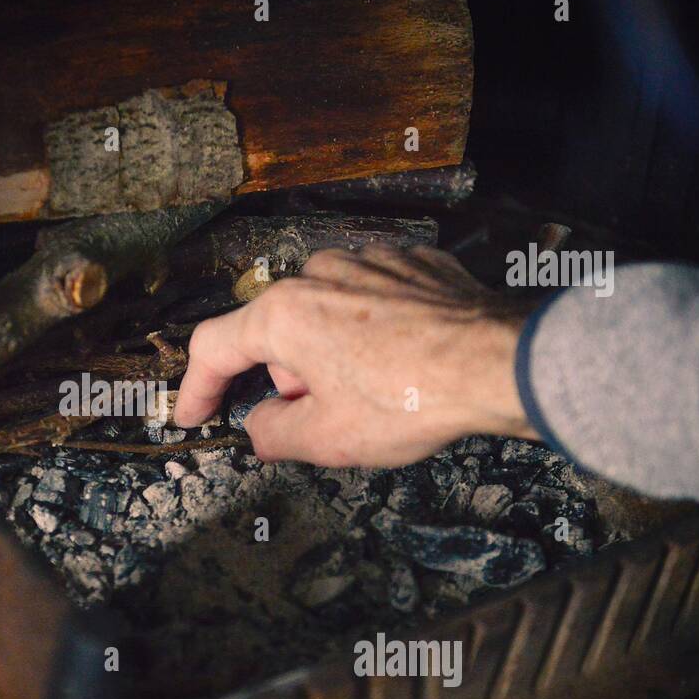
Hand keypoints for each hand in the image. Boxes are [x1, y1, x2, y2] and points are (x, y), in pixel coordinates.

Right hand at [174, 244, 537, 466]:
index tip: (195, 415)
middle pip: (276, 332)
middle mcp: (319, 273)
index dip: (197, 388)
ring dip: (330, 352)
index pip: (215, 347)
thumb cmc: (411, 399)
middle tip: (320, 417)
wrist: (503, 364)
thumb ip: (273, 433)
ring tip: (372, 391)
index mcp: (284, 314)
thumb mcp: (327, 439)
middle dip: (288, 379)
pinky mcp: (413, 262)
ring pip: (324, 312)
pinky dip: (371, 330)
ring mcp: (369, 260)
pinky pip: (371, 298)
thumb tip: (262, 426)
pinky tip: (402, 362)